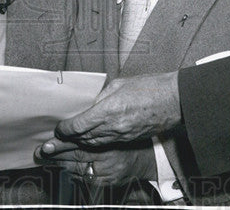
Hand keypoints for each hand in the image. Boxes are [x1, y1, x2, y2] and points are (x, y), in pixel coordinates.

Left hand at [35, 137, 155, 187]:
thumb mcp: (115, 129)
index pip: (80, 143)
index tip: (48, 142)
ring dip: (59, 164)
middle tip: (39, 152)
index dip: (62, 143)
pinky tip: (61, 168)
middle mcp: (107, 160)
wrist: (145, 159)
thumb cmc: (129, 138)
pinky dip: (71, 173)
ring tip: (44, 159)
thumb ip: (97, 125)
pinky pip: (84, 179)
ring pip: (77, 169)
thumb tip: (74, 121)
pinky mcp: (106, 184)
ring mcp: (107, 174)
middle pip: (75, 157)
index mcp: (109, 144)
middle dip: (55, 154)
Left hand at [55, 72, 181, 146]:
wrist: (175, 101)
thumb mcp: (119, 84)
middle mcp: (113, 127)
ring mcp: (122, 135)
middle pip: (83, 138)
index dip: (65, 129)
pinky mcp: (130, 139)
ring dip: (81, 143)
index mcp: (108, 111)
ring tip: (68, 141)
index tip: (58, 129)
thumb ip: (102, 96)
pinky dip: (95, 142)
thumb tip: (90, 104)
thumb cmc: (149, 87)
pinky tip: (90, 139)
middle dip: (68, 140)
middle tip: (55, 141)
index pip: (79, 126)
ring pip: (94, 143)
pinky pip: (107, 143)